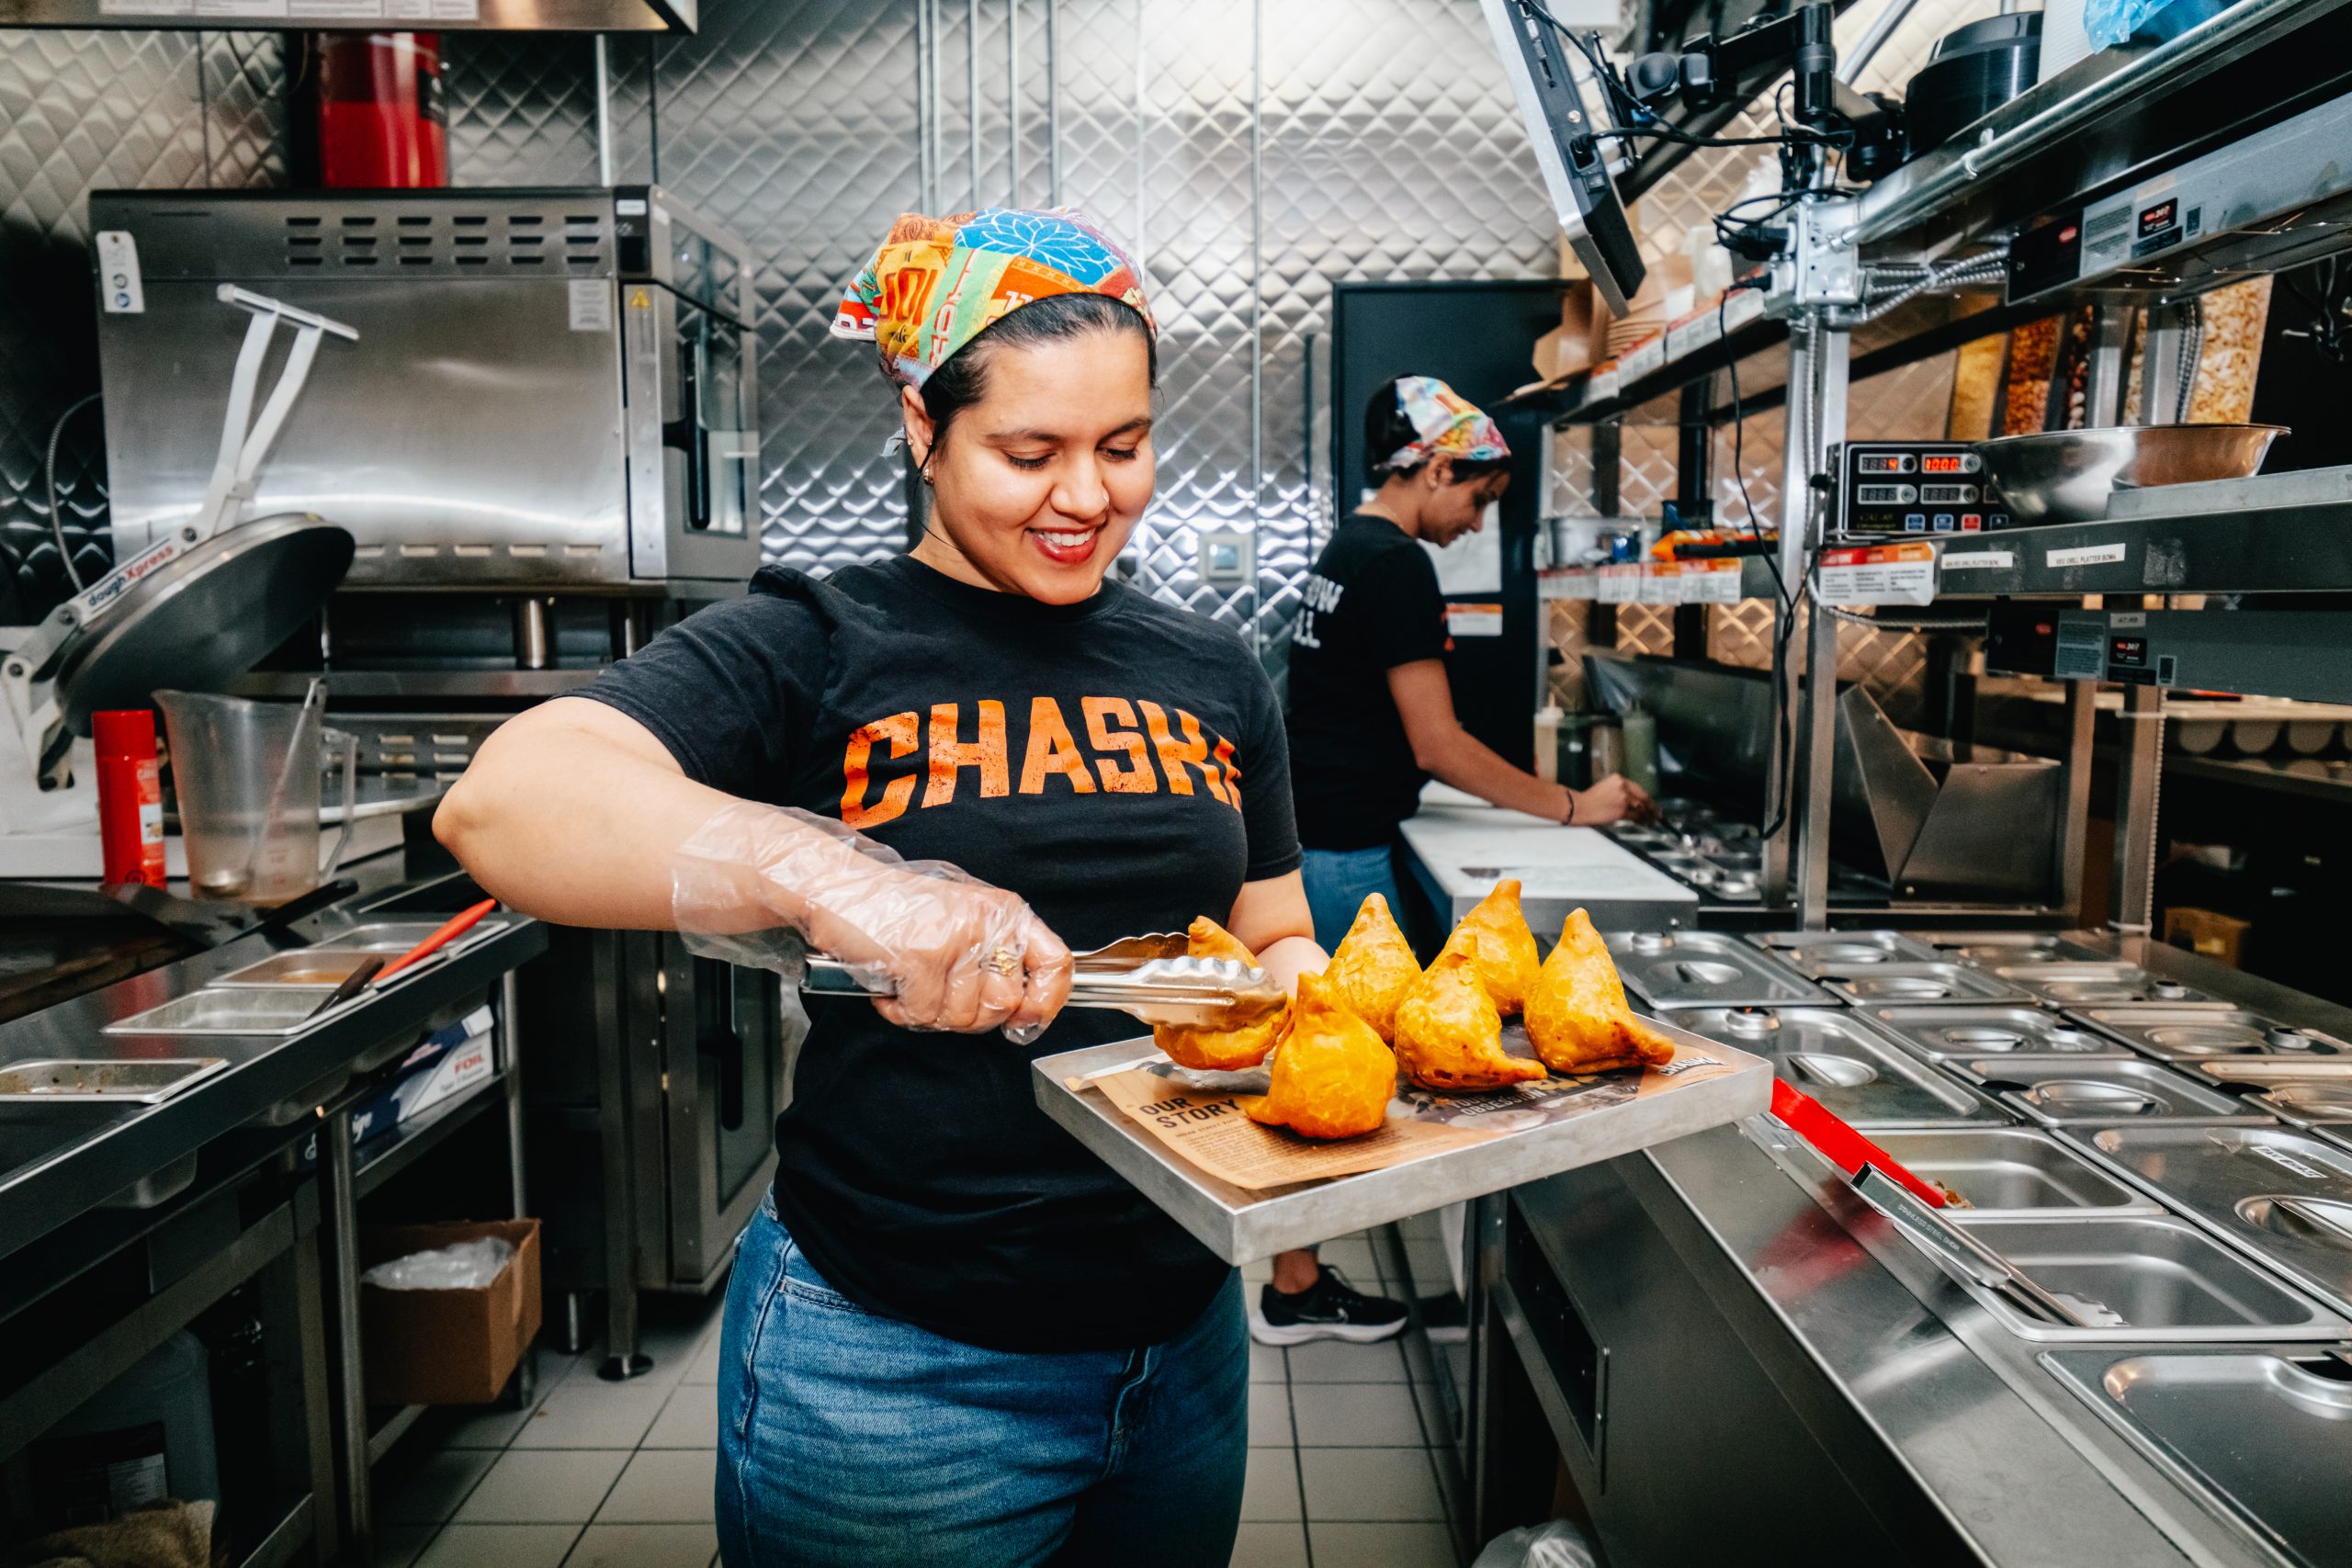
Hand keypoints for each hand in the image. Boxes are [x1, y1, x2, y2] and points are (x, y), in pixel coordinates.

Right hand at [798, 864, 1073, 1034]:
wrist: (838, 887)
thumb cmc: (896, 909)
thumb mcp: (960, 920)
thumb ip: (993, 957)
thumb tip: (1023, 1012)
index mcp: (1004, 911)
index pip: (1056, 963)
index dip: (1046, 1003)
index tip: (1026, 1022)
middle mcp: (987, 922)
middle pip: (1004, 1005)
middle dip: (968, 1017)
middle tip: (937, 995)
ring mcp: (956, 939)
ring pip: (962, 1017)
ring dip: (928, 1013)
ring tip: (909, 982)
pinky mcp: (922, 958)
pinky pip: (922, 1015)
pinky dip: (900, 1011)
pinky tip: (890, 986)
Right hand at [1569, 774, 1657, 827]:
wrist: (1579, 807)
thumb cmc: (1590, 800)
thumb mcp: (1606, 788)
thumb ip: (1620, 791)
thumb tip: (1635, 801)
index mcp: (1618, 778)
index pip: (1638, 788)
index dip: (1646, 798)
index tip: (1651, 803)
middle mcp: (1622, 786)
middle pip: (1643, 797)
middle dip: (1652, 807)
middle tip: (1657, 813)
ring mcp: (1623, 798)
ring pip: (1641, 807)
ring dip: (1648, 815)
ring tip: (1652, 820)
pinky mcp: (1621, 810)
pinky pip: (1635, 816)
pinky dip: (1641, 820)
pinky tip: (1643, 822)